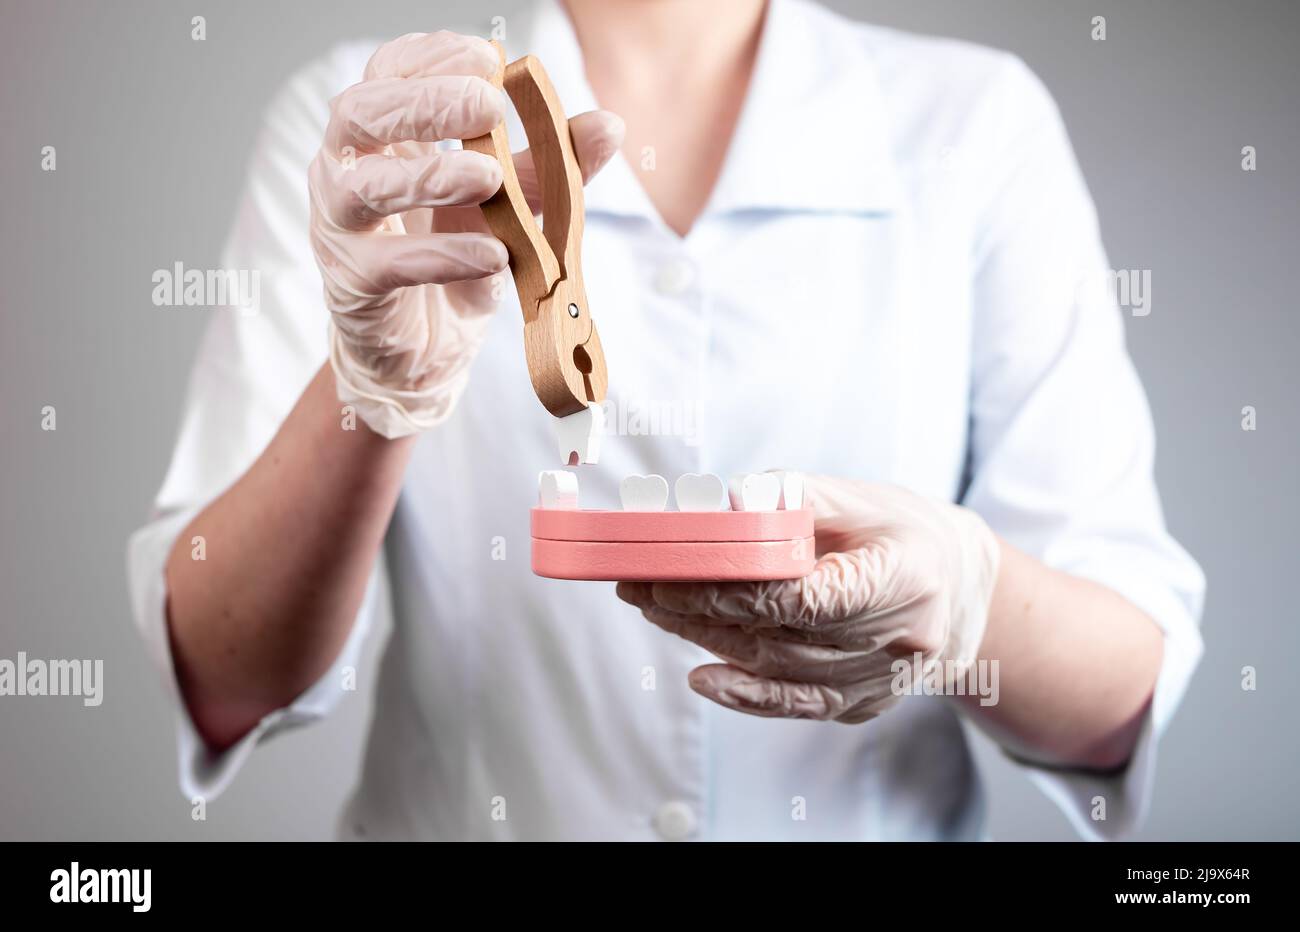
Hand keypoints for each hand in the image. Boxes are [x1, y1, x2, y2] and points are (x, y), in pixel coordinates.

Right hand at [308, 31, 623, 437]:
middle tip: (490, 107)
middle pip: (359, 113)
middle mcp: (349, 171)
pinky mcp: (353, 286)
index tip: (488, 60)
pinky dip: (442, 255)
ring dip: (430, 174)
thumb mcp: (509, 207)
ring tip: (488, 177)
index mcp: (383, 137)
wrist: (424, 351)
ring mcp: (341, 229)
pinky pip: (388, 264)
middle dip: (427, 103)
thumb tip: (610, 126)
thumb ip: (548, 167)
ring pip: (361, 186)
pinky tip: (490, 254)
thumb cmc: (455, 260)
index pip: (388, 72)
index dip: (432, 58)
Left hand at [616, 475, 1000, 722]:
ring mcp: (884, 681)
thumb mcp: (858, 498)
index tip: (673, 573)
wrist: (961, 588)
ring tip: (655, 609)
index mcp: (907, 579)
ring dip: (707, 640)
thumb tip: (718, 507)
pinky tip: (701, 676)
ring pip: (779, 669)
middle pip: (783, 635)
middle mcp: (901, 641)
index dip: (733, 589)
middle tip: (642, 586)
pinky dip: (745, 694)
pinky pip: (797, 705)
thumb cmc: (904, 532)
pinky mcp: (865, 703)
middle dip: (701, 610)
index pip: (805, 596)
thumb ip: (789, 499)